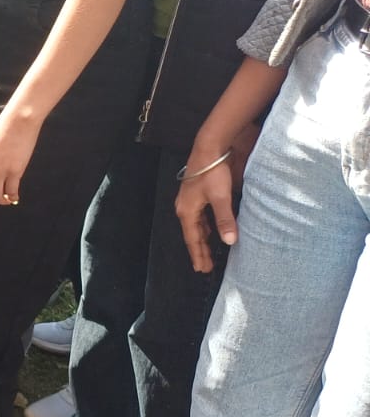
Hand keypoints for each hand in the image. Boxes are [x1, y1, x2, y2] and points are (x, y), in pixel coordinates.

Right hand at [174, 122, 259, 272]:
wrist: (210, 147)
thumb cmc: (212, 171)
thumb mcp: (220, 197)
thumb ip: (225, 220)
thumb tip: (229, 242)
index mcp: (187, 211)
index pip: (193, 239)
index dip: (198, 254)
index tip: (202, 269)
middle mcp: (186, 207)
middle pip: (193, 234)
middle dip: (198, 250)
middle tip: (204, 266)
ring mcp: (191, 200)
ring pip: (196, 225)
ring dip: (201, 239)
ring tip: (206, 252)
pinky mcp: (198, 193)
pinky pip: (200, 216)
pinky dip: (205, 227)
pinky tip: (211, 229)